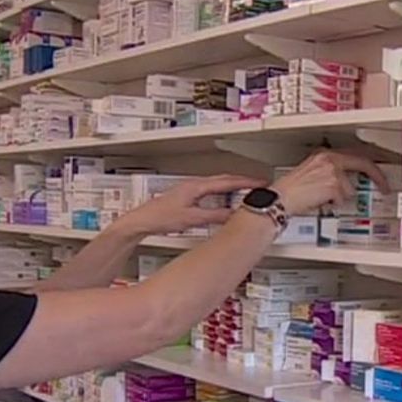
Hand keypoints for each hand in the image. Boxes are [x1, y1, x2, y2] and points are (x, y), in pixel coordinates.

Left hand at [120, 174, 263, 235]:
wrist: (140, 221)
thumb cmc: (159, 217)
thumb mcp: (191, 218)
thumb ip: (213, 216)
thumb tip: (232, 215)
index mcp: (196, 186)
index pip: (227, 182)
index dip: (246, 183)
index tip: (260, 183)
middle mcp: (193, 184)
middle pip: (223, 180)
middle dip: (242, 182)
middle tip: (258, 186)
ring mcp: (189, 189)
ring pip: (216, 185)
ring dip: (232, 187)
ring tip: (245, 193)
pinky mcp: (185, 196)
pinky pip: (210, 191)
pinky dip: (221, 194)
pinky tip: (223, 202)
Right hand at [267, 150, 384, 215]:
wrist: (279, 199)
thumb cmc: (290, 191)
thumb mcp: (312, 173)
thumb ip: (330, 172)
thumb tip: (347, 183)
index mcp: (324, 154)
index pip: (353, 155)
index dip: (369, 165)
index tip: (377, 172)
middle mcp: (329, 158)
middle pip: (362, 164)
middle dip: (377, 177)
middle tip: (385, 187)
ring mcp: (333, 171)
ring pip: (350, 189)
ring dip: (339, 198)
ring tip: (320, 199)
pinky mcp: (333, 184)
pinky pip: (342, 199)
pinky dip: (332, 204)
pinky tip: (319, 202)